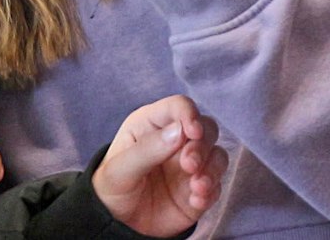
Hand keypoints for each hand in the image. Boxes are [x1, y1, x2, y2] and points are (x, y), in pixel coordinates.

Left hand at [95, 95, 228, 236]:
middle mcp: (175, 140)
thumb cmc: (112, 187)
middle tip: (189, 165)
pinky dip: (211, 191)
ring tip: (196, 186)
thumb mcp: (120, 169)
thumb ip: (147, 149)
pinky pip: (217, 184)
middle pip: (206, 128)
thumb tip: (179, 130)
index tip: (193, 132)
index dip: (189, 114)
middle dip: (202, 146)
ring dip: (212, 169)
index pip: (178, 107)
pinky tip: (196, 200)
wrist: (117, 224)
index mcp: (151, 125)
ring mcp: (190, 165)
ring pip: (217, 155)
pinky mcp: (199, 188)